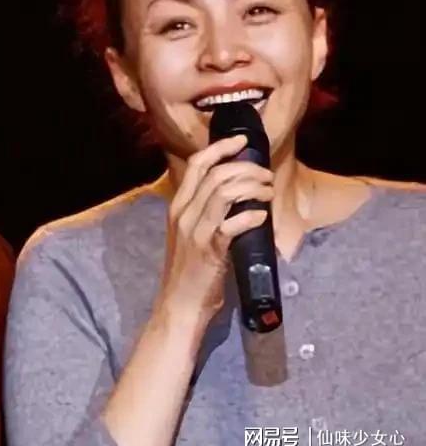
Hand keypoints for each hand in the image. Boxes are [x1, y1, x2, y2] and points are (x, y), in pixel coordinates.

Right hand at [157, 135, 274, 324]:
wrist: (179, 304)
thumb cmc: (190, 270)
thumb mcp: (191, 234)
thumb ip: (206, 213)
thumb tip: (238, 195)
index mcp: (178, 206)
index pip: (197, 165)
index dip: (220, 147)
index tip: (241, 141)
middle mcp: (184, 214)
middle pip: (215, 174)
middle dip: (246, 168)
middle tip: (266, 175)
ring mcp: (195, 231)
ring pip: (224, 193)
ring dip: (252, 187)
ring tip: (268, 193)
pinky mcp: (210, 250)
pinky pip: (232, 224)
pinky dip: (251, 216)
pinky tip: (262, 217)